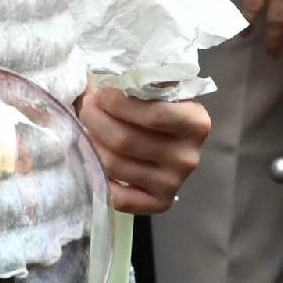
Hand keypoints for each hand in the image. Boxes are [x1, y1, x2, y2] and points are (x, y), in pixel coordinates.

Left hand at [76, 85, 208, 213]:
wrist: (174, 139)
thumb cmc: (159, 105)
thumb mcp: (158, 87)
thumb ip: (137, 81)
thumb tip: (97, 79)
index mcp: (196, 122)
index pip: (153, 115)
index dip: (118, 103)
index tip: (100, 93)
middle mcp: (188, 157)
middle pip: (126, 140)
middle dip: (96, 120)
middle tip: (86, 107)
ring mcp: (174, 183)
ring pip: (115, 165)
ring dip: (91, 143)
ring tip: (87, 128)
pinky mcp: (160, 203)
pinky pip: (119, 197)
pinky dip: (100, 177)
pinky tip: (96, 158)